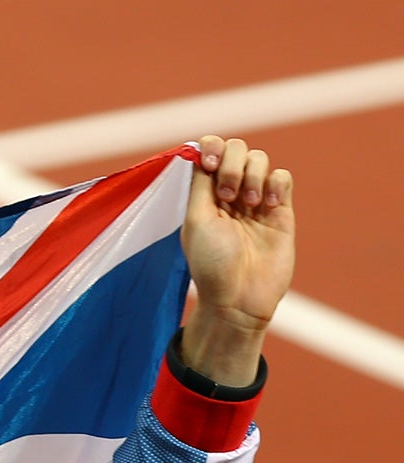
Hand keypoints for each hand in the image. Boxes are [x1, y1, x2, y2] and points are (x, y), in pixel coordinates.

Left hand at [178, 135, 294, 387]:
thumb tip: (199, 151)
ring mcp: (255, 200)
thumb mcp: (196, 221)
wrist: (240, 298)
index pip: (209, 154)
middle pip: (236, 149)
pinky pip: (282, 176)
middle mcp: (228, 194)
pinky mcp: (280, 209)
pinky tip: (269, 205)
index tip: (211, 164)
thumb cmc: (211, 264)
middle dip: (233, 164)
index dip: (212, 148)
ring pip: (259, 159)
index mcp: (203, 196)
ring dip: (253, 174)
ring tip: (249, 204)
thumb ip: (200, 185)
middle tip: (228, 196)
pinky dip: (275, 183)